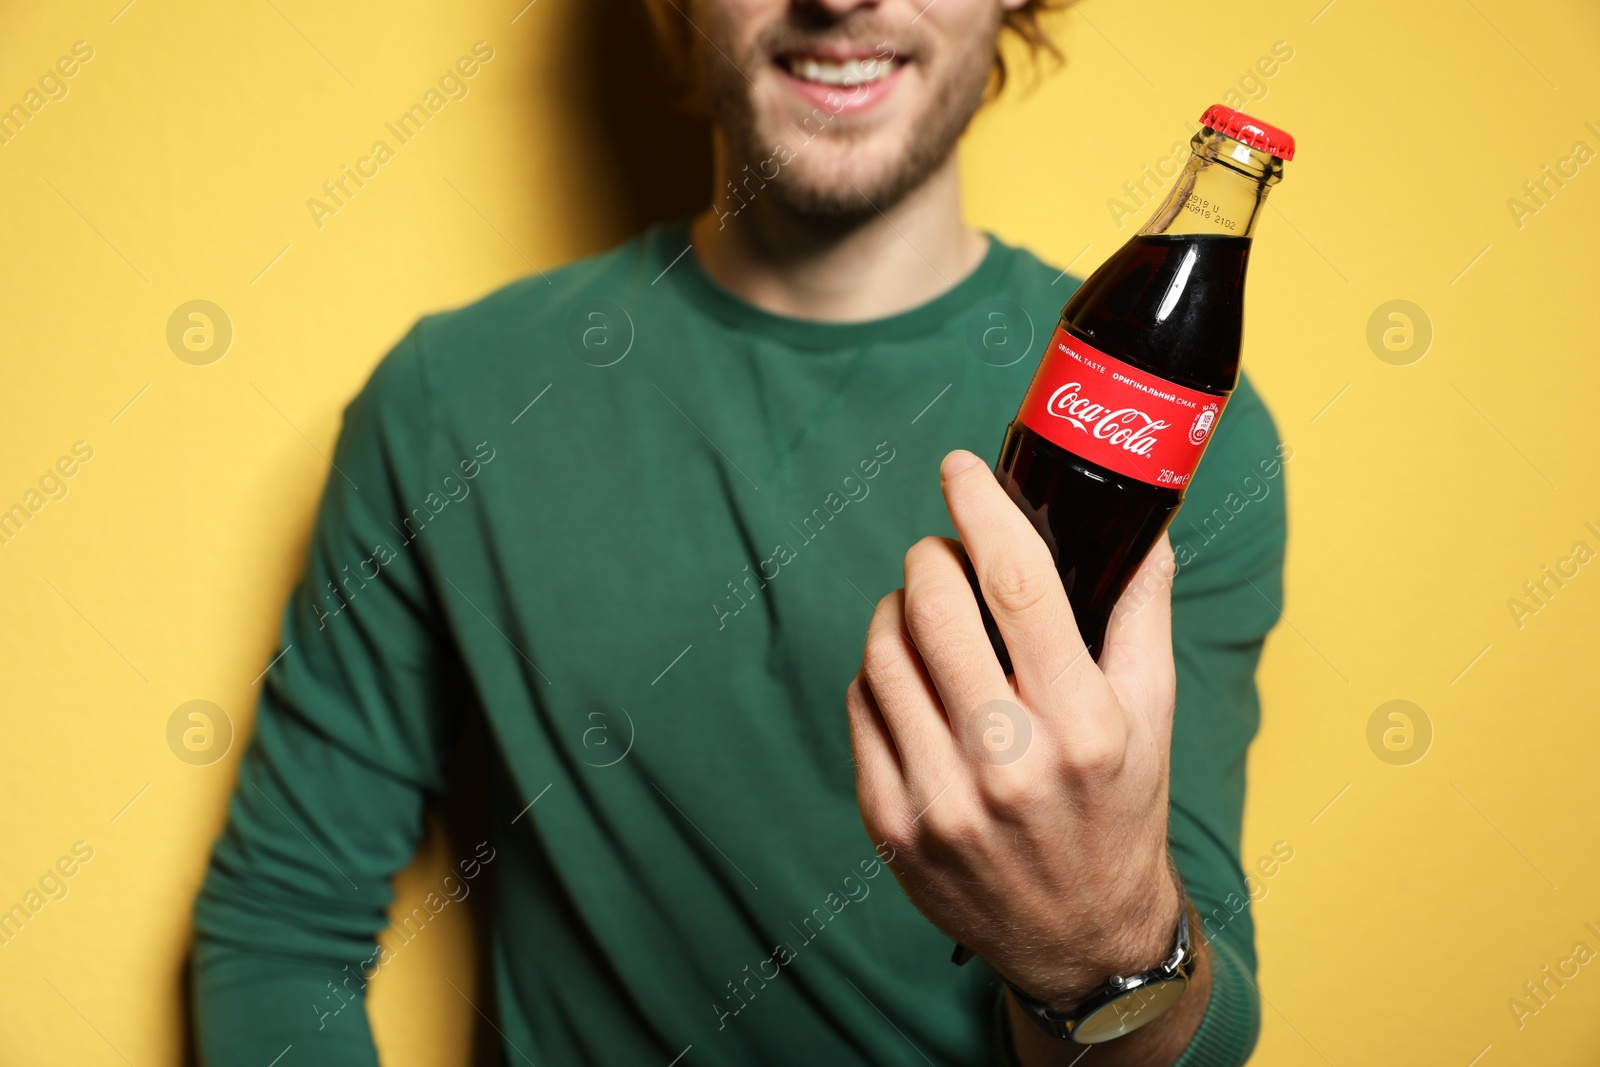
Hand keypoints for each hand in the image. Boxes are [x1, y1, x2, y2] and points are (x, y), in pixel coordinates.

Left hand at [846, 449, 1181, 1006]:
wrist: (1078, 940)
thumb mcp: (1152, 719)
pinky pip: (860, 709)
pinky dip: (878, 673)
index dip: (981, 509)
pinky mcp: (892, 825)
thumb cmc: (1119, 814)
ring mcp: (941, 800)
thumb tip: (1144, 530)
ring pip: (883, 652)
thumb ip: (1141, 617)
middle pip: (935, 608)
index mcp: (1084, 727)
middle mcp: (1009, 765)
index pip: (1020, 585)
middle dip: (932, 556)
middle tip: (945, 554)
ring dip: (897, 608)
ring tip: (924, 610)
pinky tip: (909, 678)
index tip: (960, 468)